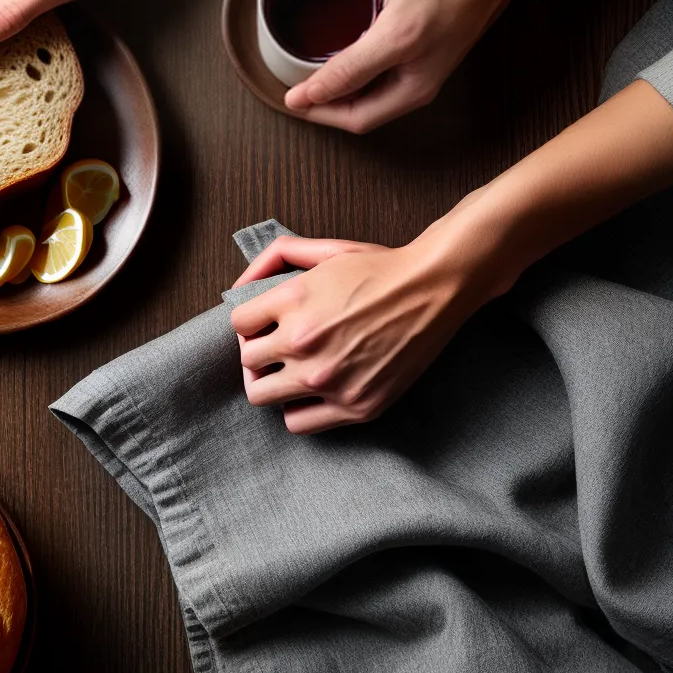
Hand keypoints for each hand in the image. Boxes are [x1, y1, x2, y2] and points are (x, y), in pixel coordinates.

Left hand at [230, 231, 494, 433]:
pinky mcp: (354, 406)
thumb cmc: (380, 268)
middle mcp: (303, 342)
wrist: (434, 290)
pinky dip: (297, 408)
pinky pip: (297, 422)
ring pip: (262, 396)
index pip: (238, 324)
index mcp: (293, 300)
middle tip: (276, 347)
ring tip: (288, 371)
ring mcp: (327, 379)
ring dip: (270, 382)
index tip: (264, 323)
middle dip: (258, 351)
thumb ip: (278, 256)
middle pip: (248, 361)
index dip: (250, 322)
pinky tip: (311, 392)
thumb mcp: (327, 249)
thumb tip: (242, 284)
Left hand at [283, 0, 506, 132]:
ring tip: (310, 99)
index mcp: (402, 38)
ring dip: (338, 114)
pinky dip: (357, 105)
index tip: (290, 96)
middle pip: (359, 118)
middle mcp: (417, 74)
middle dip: (322, 115)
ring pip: (372, 117)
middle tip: (295, 102)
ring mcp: (426, 86)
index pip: (347, 80)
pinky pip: (384, 107)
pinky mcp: (427, 86)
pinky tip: (338, 93)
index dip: (314, 94)